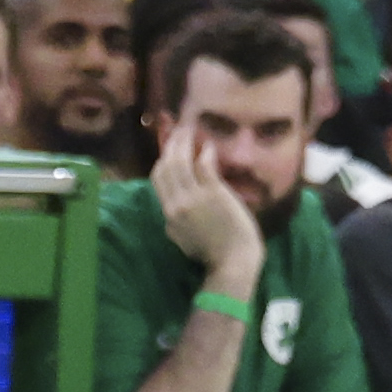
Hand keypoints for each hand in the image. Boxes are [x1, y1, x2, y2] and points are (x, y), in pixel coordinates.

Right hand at [152, 114, 264, 288]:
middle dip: (171, 145)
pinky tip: (209, 146)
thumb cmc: (211, 254)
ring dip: (184, 142)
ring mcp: (195, 196)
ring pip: (181, 162)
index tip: (168, 148)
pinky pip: (204, 166)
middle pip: (166, 165)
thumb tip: (172, 210)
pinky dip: (205, 153)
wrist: (233, 261)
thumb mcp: (182, 240)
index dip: (161, 159)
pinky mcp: (214, 193)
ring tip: (190, 130)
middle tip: (178, 131)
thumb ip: (173, 223)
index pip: (157, 178)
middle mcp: (178, 202)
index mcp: (169, 213)